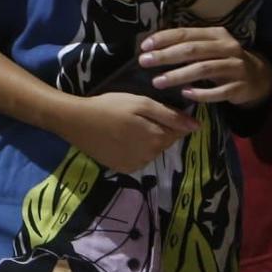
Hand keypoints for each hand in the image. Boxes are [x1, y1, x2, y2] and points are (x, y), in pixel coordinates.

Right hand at [57, 92, 198, 172]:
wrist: (75, 121)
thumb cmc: (108, 107)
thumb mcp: (140, 103)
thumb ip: (170, 115)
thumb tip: (196, 126)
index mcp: (157, 138)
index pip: (178, 131)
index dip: (169, 120)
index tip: (153, 111)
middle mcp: (150, 156)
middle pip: (165, 142)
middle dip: (157, 130)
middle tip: (137, 118)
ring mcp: (136, 164)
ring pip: (152, 151)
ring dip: (146, 141)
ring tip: (127, 128)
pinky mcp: (123, 168)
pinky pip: (139, 159)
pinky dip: (135, 151)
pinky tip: (121, 140)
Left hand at [139, 27, 271, 106]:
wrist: (257, 78)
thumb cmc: (222, 61)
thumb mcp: (208, 48)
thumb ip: (186, 45)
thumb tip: (150, 49)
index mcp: (216, 34)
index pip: (186, 33)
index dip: (164, 39)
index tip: (144, 47)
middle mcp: (228, 47)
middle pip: (192, 50)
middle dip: (166, 56)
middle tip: (145, 62)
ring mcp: (236, 67)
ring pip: (203, 69)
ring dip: (178, 75)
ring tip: (158, 82)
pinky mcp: (240, 87)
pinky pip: (218, 91)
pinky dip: (201, 93)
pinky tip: (186, 94)